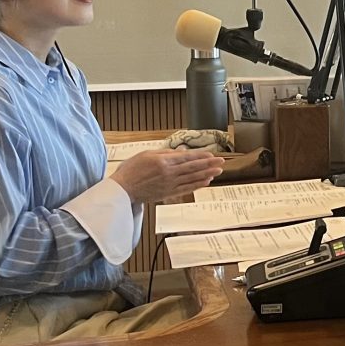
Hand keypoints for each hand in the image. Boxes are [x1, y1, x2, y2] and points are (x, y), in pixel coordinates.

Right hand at [110, 149, 224, 203]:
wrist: (123, 189)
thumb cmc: (131, 170)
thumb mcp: (146, 155)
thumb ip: (164, 153)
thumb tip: (179, 152)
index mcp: (163, 161)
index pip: (187, 158)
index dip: (201, 156)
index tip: (212, 154)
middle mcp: (169, 173)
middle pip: (193, 168)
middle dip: (209, 164)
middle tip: (221, 161)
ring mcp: (170, 184)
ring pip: (192, 178)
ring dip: (207, 174)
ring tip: (218, 171)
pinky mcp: (168, 193)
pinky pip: (187, 188)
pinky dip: (197, 185)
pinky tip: (206, 182)